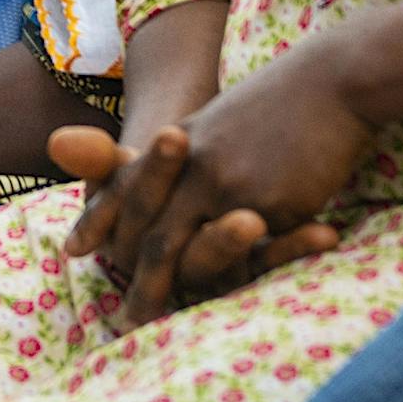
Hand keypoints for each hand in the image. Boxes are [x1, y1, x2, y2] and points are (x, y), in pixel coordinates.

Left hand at [59, 41, 362, 327]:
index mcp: (179, 143)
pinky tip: (225, 305)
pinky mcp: (268, 201)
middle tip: (122, 317)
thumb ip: (195, 153)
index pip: (126, 185)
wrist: (330, 81)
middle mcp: (192, 164)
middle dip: (135, 278)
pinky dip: (235, 280)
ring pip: (189, 250)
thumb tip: (181, 188)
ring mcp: (227, 183)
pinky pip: (247, 256)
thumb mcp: (222, 119)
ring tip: (146, 320)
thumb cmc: (284, 102)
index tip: (72, 249)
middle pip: (152, 230)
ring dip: (170, 290)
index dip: (99, 218)